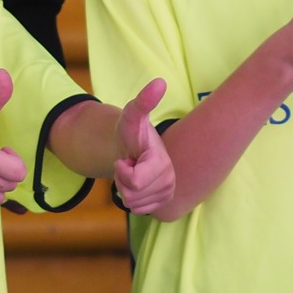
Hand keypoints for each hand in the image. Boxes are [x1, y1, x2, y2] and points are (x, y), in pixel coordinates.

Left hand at [113, 78, 175, 213]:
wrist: (132, 148)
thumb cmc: (130, 131)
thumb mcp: (132, 115)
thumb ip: (144, 101)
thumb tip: (159, 82)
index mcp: (163, 163)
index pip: (134, 182)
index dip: (122, 172)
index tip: (126, 159)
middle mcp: (169, 181)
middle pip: (132, 195)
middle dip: (122, 180)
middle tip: (129, 164)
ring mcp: (167, 194)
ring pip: (132, 204)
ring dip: (125, 189)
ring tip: (132, 171)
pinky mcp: (162, 203)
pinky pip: (136, 210)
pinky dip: (131, 198)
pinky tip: (137, 182)